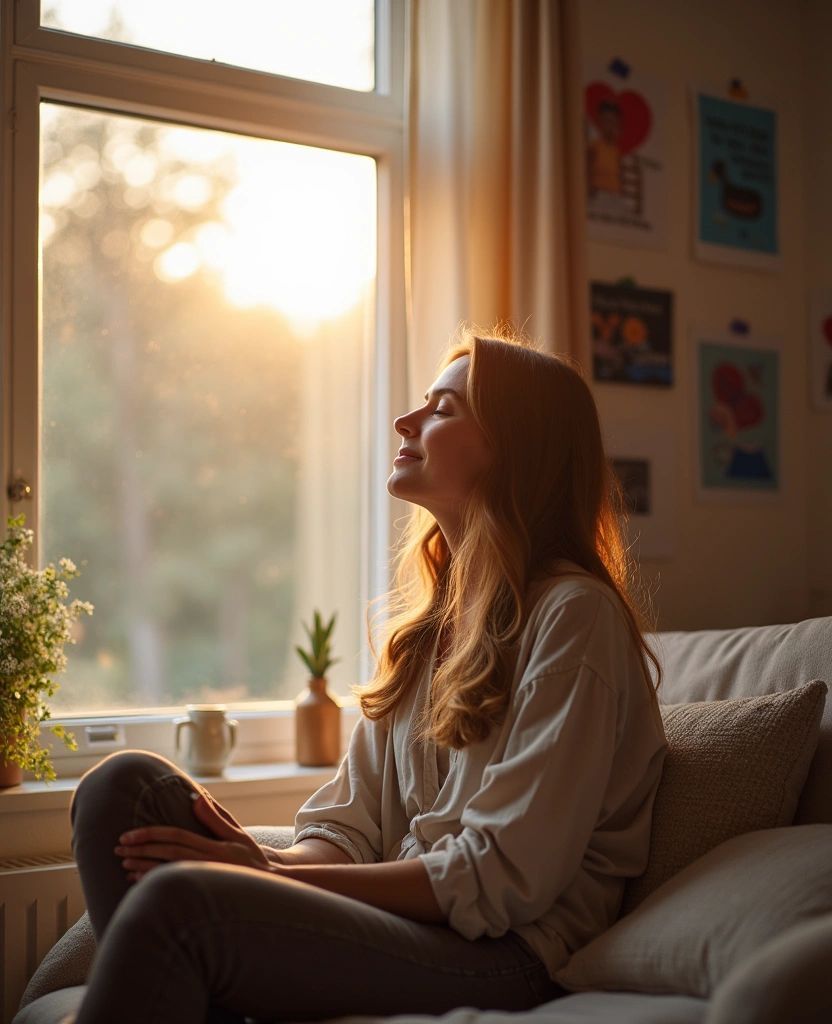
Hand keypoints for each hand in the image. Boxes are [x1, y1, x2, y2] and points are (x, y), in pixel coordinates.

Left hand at [115, 791, 271, 882]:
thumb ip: (216, 818)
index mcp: (215, 847)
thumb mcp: (239, 835)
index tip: (129, 835)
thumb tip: (196, 796)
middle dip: (140, 851)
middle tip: (119, 848)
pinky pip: (173, 887)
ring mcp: (204, 880)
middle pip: (168, 855)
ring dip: (143, 868)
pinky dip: (153, 883)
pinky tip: (136, 881)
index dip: (151, 835)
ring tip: (124, 864)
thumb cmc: (251, 859)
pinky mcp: (200, 892)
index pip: (177, 838)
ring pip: (168, 873)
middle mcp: (208, 864)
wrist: (269, 887)